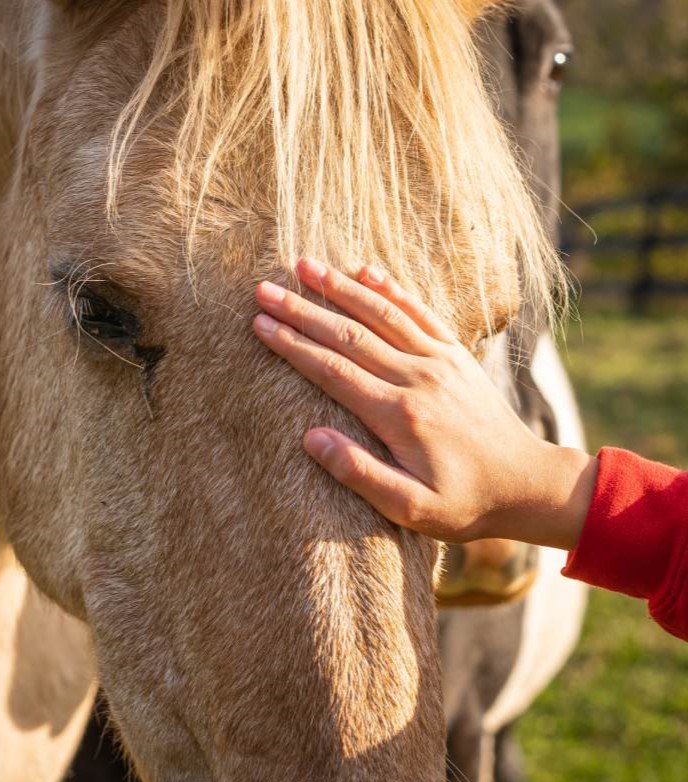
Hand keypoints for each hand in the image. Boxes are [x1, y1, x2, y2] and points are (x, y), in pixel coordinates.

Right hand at [251, 258, 596, 548]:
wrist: (527, 484)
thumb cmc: (464, 503)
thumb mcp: (410, 508)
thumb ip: (359, 474)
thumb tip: (311, 438)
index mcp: (399, 415)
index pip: (333, 371)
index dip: (293, 346)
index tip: (261, 325)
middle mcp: (418, 378)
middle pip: (349, 335)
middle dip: (303, 310)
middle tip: (265, 289)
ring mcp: (440, 361)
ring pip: (381, 314)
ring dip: (340, 287)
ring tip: (304, 265)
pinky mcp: (456, 355)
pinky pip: (419, 313)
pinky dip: (391, 289)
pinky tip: (366, 270)